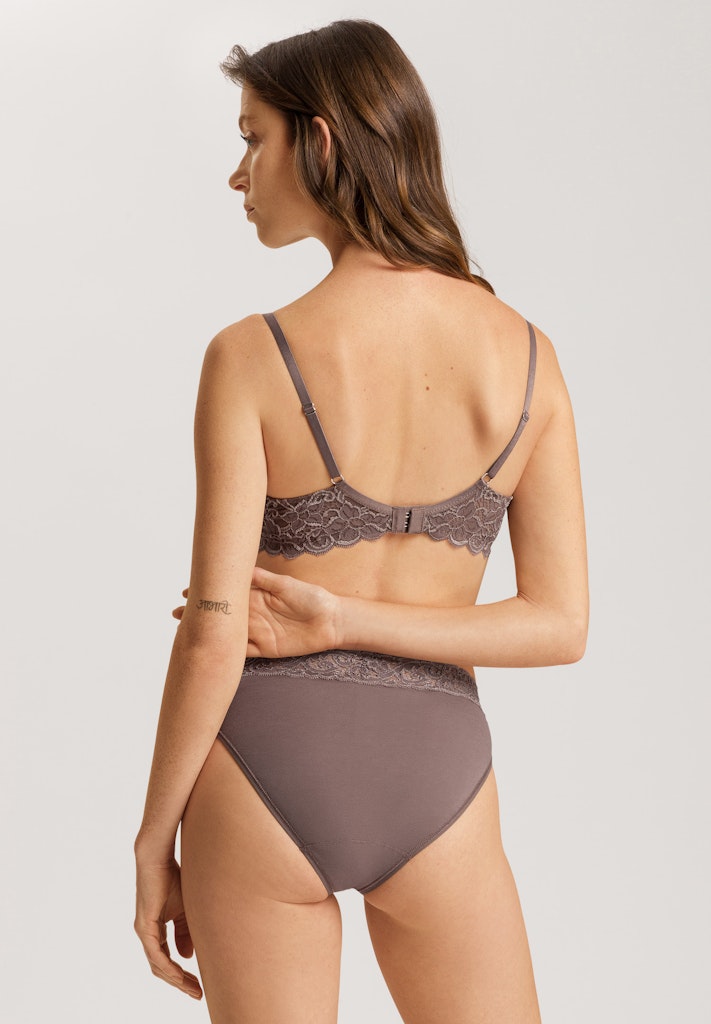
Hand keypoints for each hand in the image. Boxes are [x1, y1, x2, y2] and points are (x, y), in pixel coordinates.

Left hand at [134, 853, 202, 999]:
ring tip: (193, 988)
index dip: (182, 974)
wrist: (158, 857)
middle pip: (162, 968)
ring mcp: (144, 931)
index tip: (199, 984)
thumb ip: (185, 932)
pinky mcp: (144, 926)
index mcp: (156, 930)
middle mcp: (147, 934)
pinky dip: (168, 967)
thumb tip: (187, 956)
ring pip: (158, 965)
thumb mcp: (185, 910)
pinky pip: (155, 954)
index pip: (167, 959)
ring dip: (176, 979)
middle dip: (181, 982)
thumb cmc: (172, 877)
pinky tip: (179, 975)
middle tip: (197, 993)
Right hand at [171, 570, 341, 657]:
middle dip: (200, 614)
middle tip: (176, 614)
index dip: (207, 595)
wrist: (332, 621)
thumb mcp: (286, 585)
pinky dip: (226, 652)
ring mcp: (258, 632)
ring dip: (208, 634)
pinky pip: (242, 652)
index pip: (227, 595)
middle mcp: (253, 614)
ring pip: (227, 634)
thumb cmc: (312, 598)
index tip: (186, 592)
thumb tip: (239, 569)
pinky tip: (210, 651)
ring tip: (185, 633)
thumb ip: (262, 579)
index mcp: (256, 596)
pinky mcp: (265, 649)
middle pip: (222, 616)